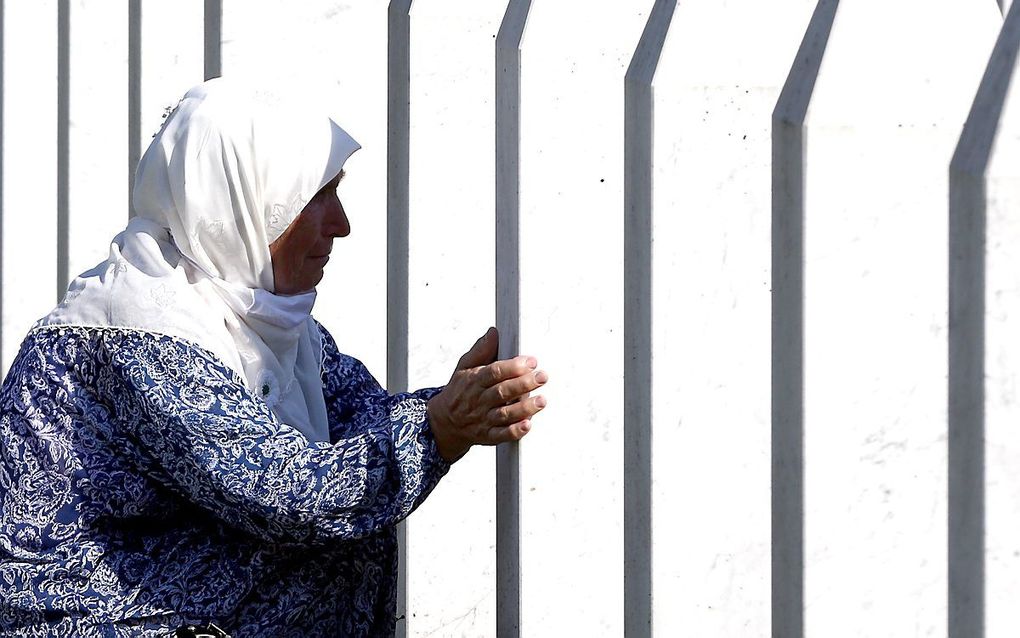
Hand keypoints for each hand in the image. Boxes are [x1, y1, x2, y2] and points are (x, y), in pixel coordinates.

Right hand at [427, 327, 548, 462]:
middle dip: (523, 384)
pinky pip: (502, 435)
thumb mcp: (464, 367)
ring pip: (504, 414)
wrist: (445, 421)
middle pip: (502, 392)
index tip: (531, 361)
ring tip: (541, 400)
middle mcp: (479, 401)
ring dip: (524, 408)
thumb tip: (494, 332)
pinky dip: (515, 431)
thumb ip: (481, 350)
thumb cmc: (460, 390)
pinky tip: (527, 425)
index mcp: (474, 381)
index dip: (513, 367)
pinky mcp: (488, 436)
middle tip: (542, 377)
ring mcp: (483, 419)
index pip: (494, 373)